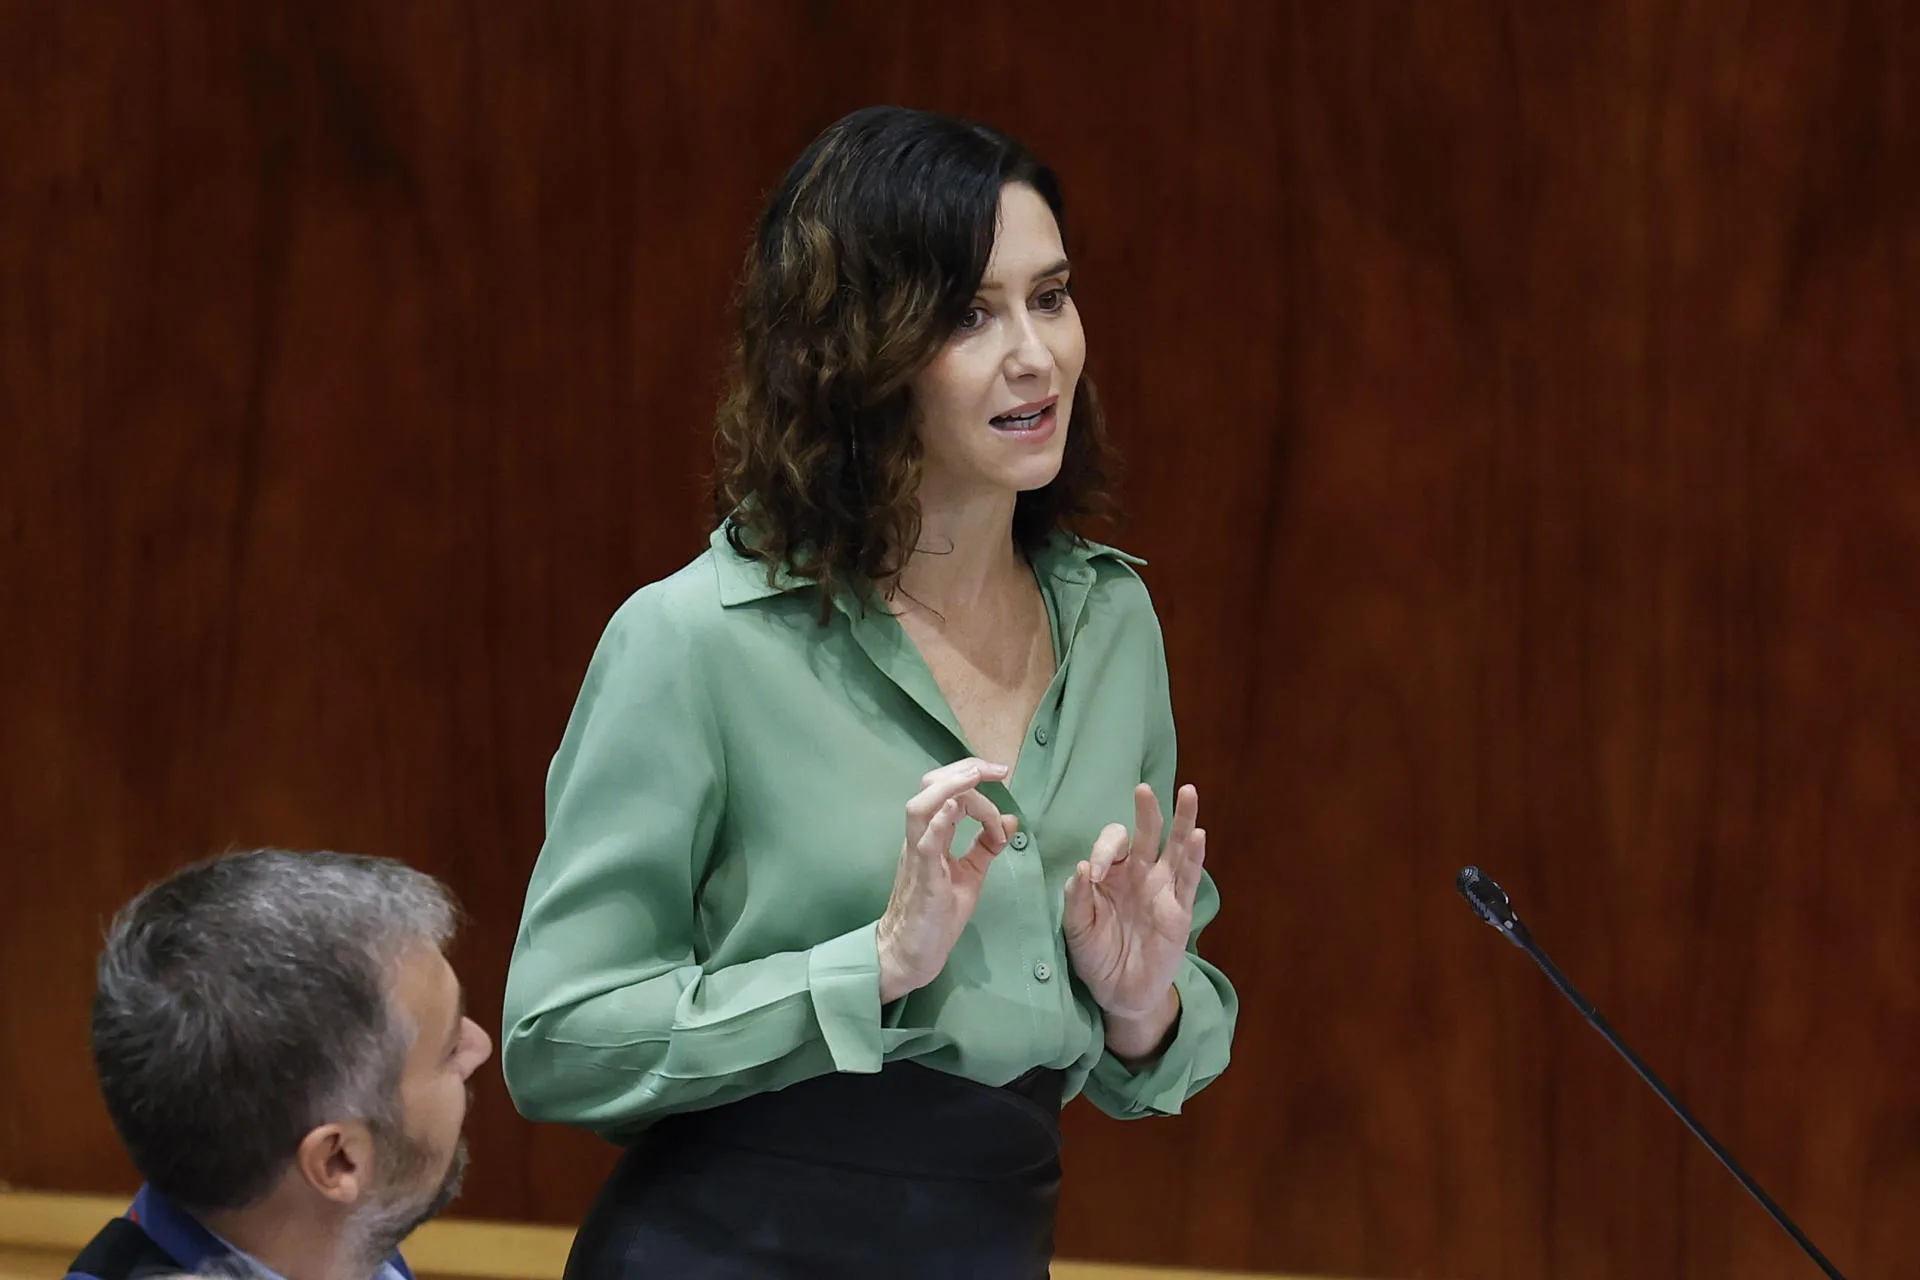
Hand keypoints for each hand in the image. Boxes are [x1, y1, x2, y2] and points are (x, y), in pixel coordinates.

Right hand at [876, 758, 1017, 1003]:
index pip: (950, 792)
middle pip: (931, 786)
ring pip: (921, 807)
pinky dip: (939, 821)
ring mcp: (917, 857)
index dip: (979, 787)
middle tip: (998, 770)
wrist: (911, 954)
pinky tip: (954, 806)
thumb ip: (986, 847)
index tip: (1005, 805)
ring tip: (977, 776)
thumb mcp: (970, 874)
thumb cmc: (937, 916)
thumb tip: (1011, 820)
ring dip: (950, 786)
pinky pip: (924, 843)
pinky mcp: (923, 879)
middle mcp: (919, 838)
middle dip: (966, 769)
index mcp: (931, 835)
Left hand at [1063, 783, 1204, 1023]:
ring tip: (1188, 792)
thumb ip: (1076, 900)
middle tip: (1143, 788)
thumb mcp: (1076, 930)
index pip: (1112, 845)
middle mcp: (1139, 875)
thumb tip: (1082, 868)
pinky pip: (1188, 879)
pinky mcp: (1179, 910)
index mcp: (1111, 874)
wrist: (1120, 993)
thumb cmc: (1096, 955)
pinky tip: (1198, 834)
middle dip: (1147, 810)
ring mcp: (1162, 890)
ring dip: (1182, 819)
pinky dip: (1194, 857)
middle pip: (1147, 834)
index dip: (1103, 851)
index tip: (1094, 874)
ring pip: (1175, 847)